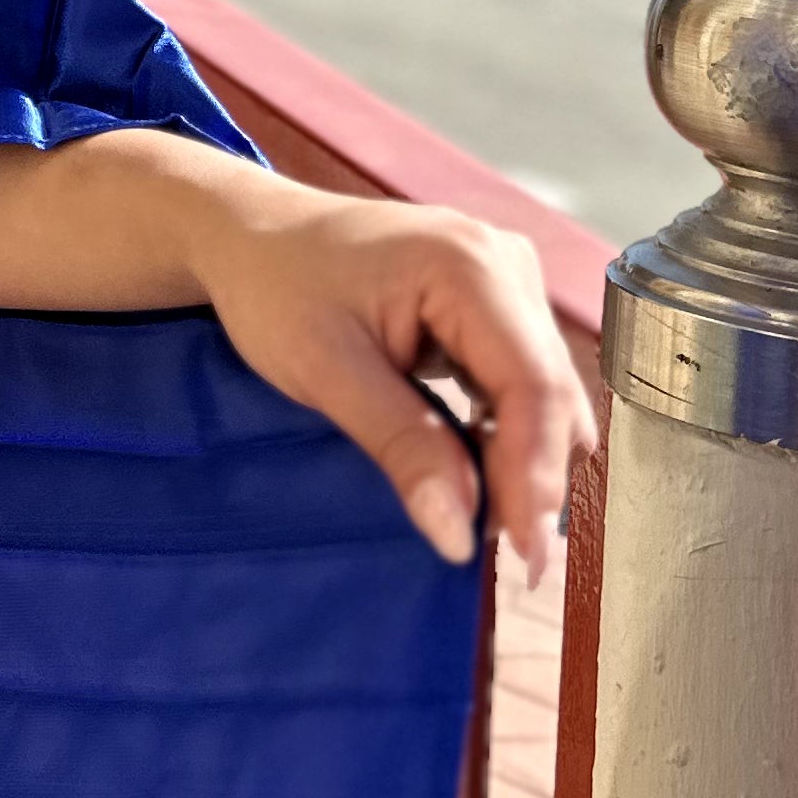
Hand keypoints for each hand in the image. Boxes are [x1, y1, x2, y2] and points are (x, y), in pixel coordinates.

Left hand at [193, 183, 594, 582]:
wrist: (247, 236)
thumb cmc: (273, 286)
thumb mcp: (325, 370)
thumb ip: (401, 447)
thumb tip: (459, 532)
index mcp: (470, 264)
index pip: (533, 384)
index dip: (536, 475)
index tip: (524, 552)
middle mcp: (505, 263)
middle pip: (550, 392)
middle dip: (533, 477)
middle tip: (514, 561)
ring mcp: (506, 280)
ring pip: (544, 393)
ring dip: (523, 459)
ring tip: (490, 524)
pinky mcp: (495, 303)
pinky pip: (519, 381)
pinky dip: (504, 432)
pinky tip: (475, 473)